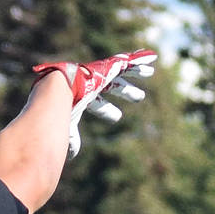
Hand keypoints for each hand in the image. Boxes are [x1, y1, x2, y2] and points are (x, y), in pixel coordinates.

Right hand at [33, 49, 157, 156]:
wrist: (60, 88)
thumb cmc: (62, 108)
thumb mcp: (69, 125)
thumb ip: (72, 139)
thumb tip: (69, 156)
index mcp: (84, 96)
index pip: (97, 104)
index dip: (107, 110)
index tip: (118, 116)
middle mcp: (94, 82)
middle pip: (114, 87)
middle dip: (126, 91)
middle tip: (139, 97)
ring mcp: (102, 73)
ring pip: (123, 72)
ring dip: (137, 72)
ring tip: (150, 73)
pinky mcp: (110, 67)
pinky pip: (129, 62)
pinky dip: (141, 59)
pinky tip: (154, 56)